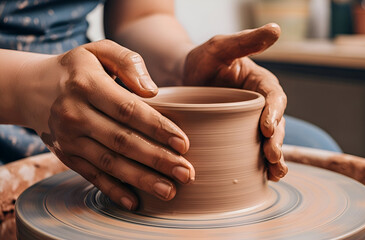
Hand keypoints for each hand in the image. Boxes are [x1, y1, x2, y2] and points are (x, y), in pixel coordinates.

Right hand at [18, 40, 194, 209]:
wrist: (33, 88)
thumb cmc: (79, 68)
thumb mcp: (100, 50)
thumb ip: (128, 62)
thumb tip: (152, 91)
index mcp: (87, 85)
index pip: (128, 110)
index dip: (157, 128)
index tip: (183, 143)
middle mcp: (74, 114)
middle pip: (122, 141)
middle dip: (157, 159)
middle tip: (185, 173)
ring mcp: (69, 138)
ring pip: (109, 163)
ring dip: (141, 179)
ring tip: (169, 190)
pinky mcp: (66, 155)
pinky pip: (91, 175)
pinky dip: (113, 190)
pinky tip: (134, 202)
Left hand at [183, 23, 287, 180]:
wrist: (182, 78)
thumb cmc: (201, 60)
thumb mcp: (220, 47)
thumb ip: (245, 40)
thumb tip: (276, 29)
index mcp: (260, 83)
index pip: (273, 97)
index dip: (274, 112)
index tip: (267, 126)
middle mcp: (259, 105)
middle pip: (276, 124)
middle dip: (277, 141)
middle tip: (272, 156)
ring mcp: (250, 122)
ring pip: (269, 141)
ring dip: (275, 157)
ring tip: (276, 172)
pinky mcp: (239, 136)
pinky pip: (253, 151)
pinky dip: (260, 165)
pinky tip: (265, 178)